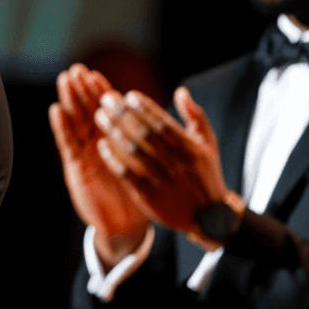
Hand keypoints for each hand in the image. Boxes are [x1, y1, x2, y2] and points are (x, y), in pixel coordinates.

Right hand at [49, 64, 154, 266]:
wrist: (128, 224)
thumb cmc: (141, 190)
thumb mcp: (149, 160)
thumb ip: (150, 136)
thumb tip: (156, 112)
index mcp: (116, 138)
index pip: (106, 110)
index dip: (99, 92)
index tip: (94, 74)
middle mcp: (97, 143)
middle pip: (87, 111)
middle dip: (81, 91)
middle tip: (75, 71)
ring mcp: (85, 154)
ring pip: (76, 123)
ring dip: (70, 102)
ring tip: (65, 82)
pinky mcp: (76, 168)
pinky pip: (68, 145)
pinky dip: (62, 127)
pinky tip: (57, 110)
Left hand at [93, 85, 240, 250]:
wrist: (208, 217)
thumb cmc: (206, 174)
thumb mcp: (208, 143)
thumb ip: (195, 115)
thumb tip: (180, 91)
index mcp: (190, 149)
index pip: (163, 123)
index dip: (145, 108)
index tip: (129, 95)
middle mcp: (176, 164)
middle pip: (144, 134)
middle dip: (123, 114)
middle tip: (106, 99)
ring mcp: (162, 181)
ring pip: (134, 153)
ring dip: (114, 132)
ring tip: (100, 116)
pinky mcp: (149, 197)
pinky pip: (127, 175)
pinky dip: (114, 159)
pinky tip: (102, 145)